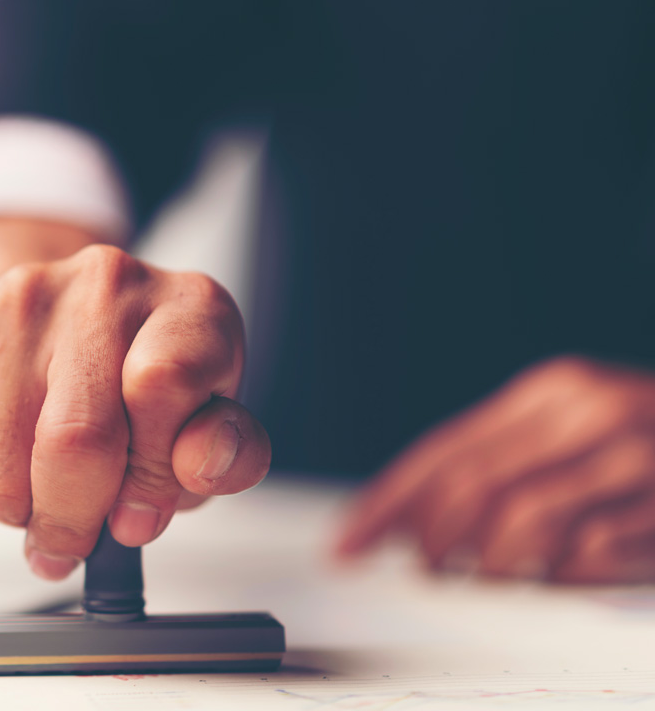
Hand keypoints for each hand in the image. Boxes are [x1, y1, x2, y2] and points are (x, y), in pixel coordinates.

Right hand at [0, 236, 270, 579]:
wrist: (69, 318)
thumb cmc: (148, 381)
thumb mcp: (209, 420)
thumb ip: (225, 455)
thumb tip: (198, 469)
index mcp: (188, 307)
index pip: (162, 388)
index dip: (150, 475)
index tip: (138, 515)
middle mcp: (105, 284)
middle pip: (73, 438)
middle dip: (73, 519)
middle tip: (75, 539)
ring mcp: (20, 299)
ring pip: (0, 465)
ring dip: (19, 512)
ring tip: (41, 496)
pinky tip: (2, 469)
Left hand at [337, 357, 654, 582]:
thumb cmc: (652, 446)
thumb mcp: (577, 432)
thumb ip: (505, 461)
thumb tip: (414, 517)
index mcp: (552, 392)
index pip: (444, 450)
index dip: (386, 502)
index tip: (347, 545)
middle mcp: (588, 413)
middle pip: (468, 487)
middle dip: (430, 542)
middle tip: (424, 571)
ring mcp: (634, 458)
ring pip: (519, 525)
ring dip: (489, 567)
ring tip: (488, 579)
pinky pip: (587, 556)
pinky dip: (558, 578)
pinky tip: (558, 578)